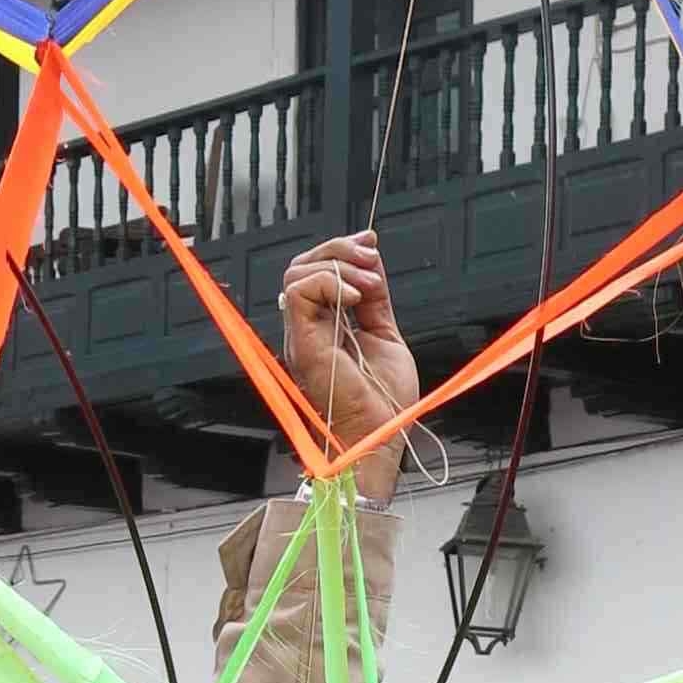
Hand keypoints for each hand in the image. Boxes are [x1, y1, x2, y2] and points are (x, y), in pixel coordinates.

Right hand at [279, 234, 416, 461]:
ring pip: (297, 272)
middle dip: (340, 249)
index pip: (317, 271)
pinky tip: (356, 300)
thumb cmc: (382, 404)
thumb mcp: (385, 335)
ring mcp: (302, 336)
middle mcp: (307, 328)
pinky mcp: (302, 343)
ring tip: (368, 286)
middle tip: (371, 260)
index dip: (342, 250)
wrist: (379, 437)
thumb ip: (374, 300)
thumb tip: (371, 261)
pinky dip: (329, 283)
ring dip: (338, 266)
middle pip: (303, 264)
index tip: (371, 245)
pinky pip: (299, 292)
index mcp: (324, 326)